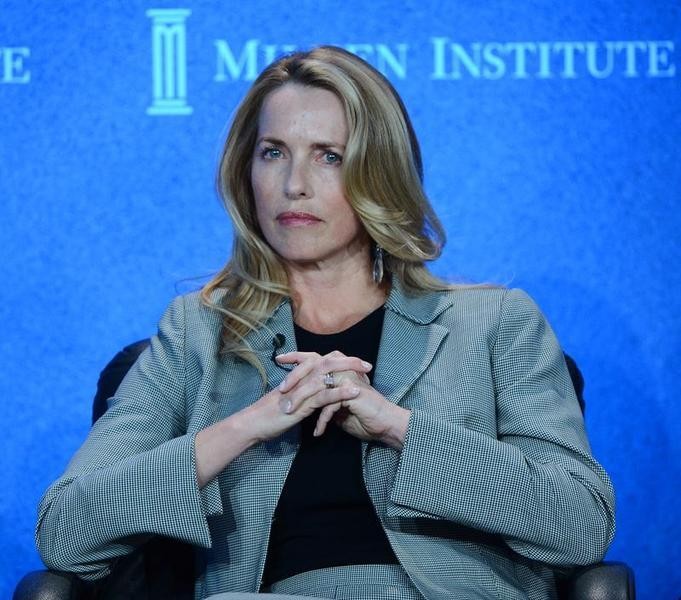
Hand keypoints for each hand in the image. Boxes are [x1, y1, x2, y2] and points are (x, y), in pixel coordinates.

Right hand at [242, 351, 371, 442]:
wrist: (252, 424)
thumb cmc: (268, 415)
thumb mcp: (288, 401)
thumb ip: (300, 394)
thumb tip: (313, 394)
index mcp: (297, 377)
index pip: (321, 362)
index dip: (340, 360)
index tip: (358, 363)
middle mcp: (300, 379)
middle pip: (327, 362)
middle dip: (349, 361)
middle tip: (367, 364)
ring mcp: (300, 390)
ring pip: (326, 375)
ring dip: (348, 371)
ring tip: (366, 372)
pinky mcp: (300, 404)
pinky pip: (322, 395)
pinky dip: (339, 392)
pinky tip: (353, 391)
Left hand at [277, 351, 409, 449]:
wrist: (384, 424)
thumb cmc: (362, 416)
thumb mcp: (336, 406)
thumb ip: (324, 398)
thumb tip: (308, 400)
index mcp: (337, 369)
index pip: (314, 358)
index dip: (296, 357)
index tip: (280, 359)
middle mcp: (342, 370)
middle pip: (313, 365)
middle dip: (294, 376)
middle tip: (281, 389)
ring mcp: (347, 378)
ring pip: (319, 384)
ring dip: (302, 399)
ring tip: (290, 413)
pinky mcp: (352, 392)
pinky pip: (330, 403)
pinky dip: (322, 419)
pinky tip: (317, 431)